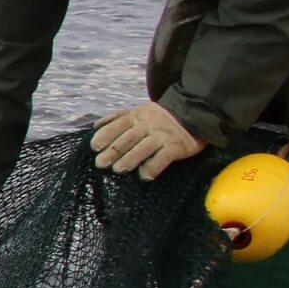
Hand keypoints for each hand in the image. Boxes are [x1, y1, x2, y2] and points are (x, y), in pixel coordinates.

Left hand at [90, 100, 204, 179]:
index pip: (117, 125)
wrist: (193, 115)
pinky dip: (153, 167)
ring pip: (143, 148)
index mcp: (136, 115)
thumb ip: (118, 117)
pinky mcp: (176, 147)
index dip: (105, 136)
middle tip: (100, 163)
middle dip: (113, 151)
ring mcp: (162, 135)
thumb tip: (96, 126)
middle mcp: (148, 124)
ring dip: (129, 159)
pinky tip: (144, 176)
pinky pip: (163, 158)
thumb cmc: (158, 118)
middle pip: (128, 138)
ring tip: (118, 169)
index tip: (95, 147)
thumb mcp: (138, 111)